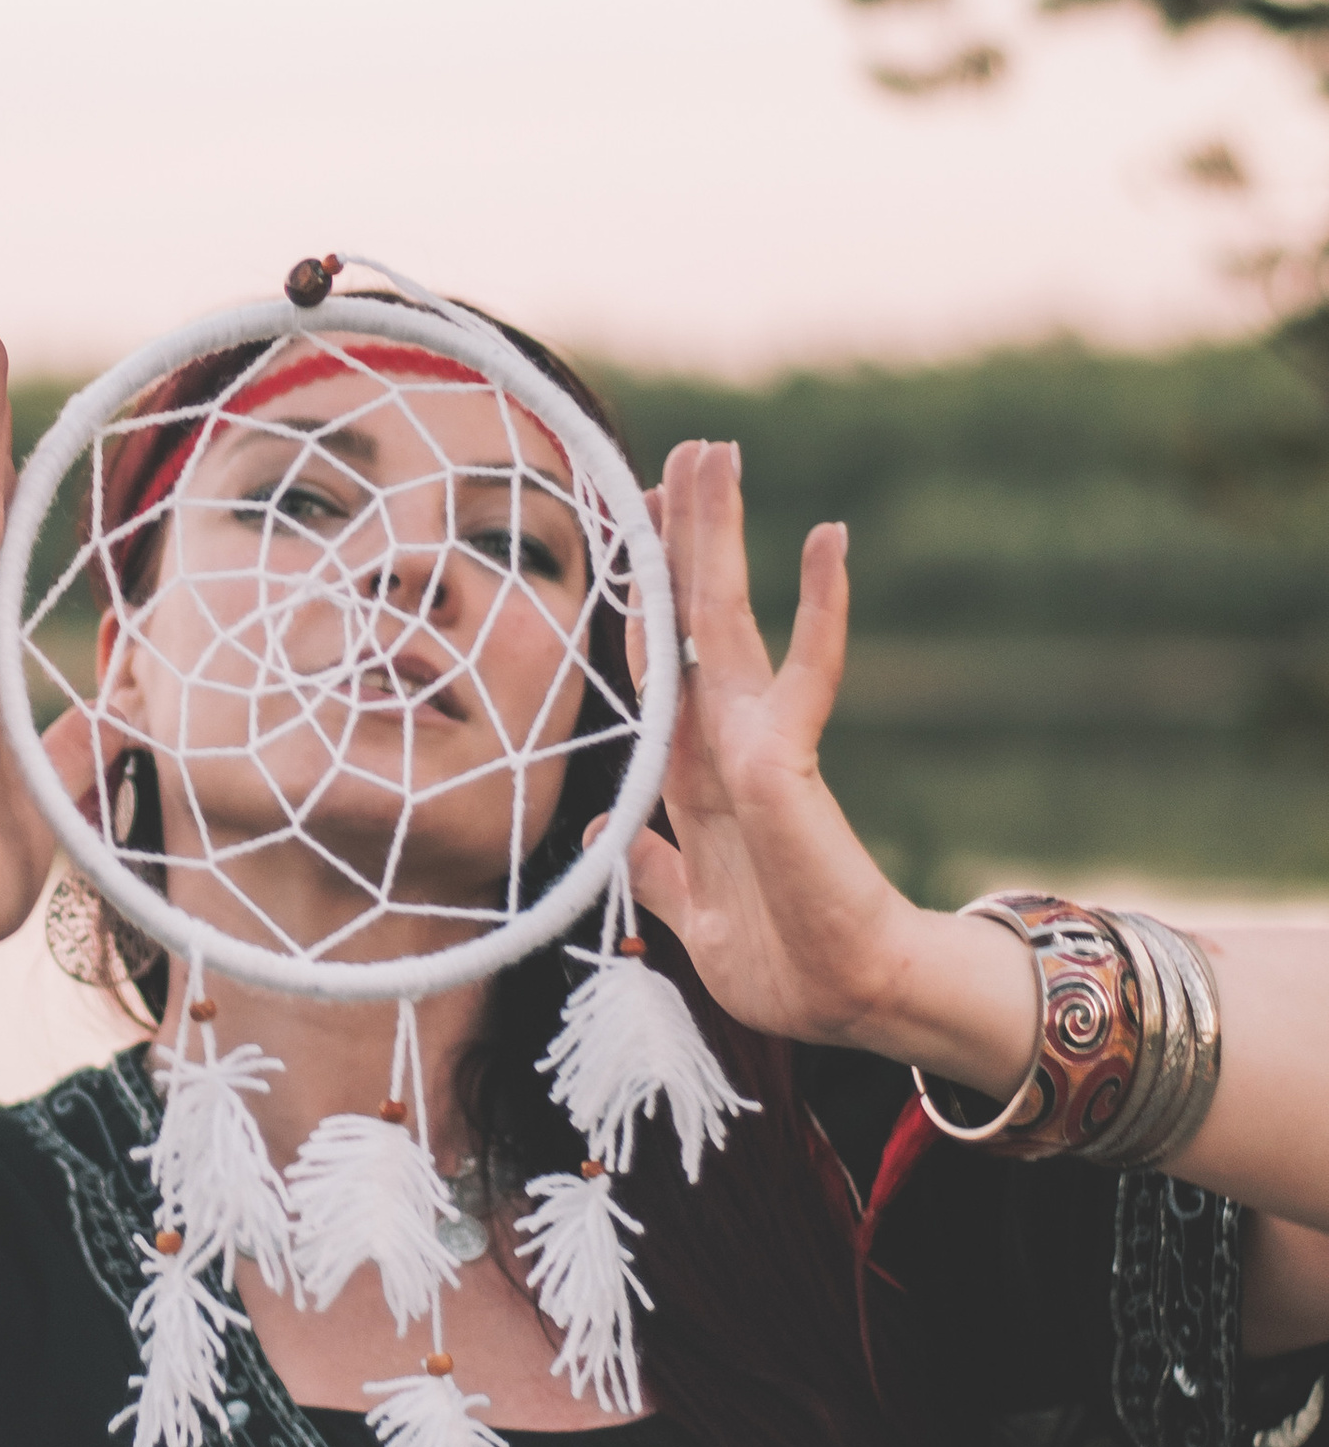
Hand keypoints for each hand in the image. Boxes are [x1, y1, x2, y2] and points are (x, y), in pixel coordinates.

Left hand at [623, 440, 1025, 1081]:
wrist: (842, 997)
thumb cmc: (779, 956)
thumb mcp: (689, 907)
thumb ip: (653, 862)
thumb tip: (604, 836)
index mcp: (692, 770)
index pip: (659, 662)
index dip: (646, 593)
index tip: (641, 520)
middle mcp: (723, 739)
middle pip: (691, 617)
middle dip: (686, 533)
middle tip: (692, 449)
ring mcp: (757, 742)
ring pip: (727, 617)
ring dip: (720, 534)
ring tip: (719, 455)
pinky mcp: (785, 763)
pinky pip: (805, 671)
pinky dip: (819, 606)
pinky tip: (828, 539)